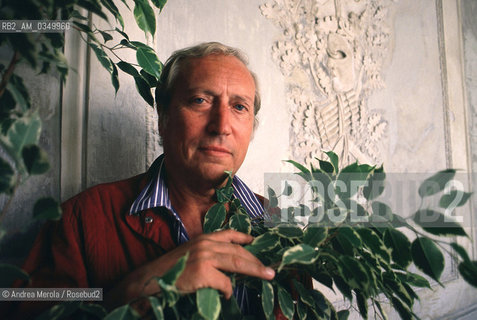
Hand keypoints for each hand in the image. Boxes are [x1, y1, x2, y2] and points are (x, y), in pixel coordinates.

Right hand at [145, 229, 274, 297]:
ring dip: (255, 270)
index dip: (245, 237)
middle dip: (256, 259)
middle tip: (270, 268)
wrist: (151, 278)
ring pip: (238, 262)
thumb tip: (227, 264)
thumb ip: (208, 255)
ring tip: (267, 275)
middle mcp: (206, 244)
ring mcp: (205, 257)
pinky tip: (226, 295)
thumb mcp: (190, 254)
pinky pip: (224, 283)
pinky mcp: (203, 272)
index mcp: (203, 238)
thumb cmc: (170, 269)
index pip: (229, 234)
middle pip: (239, 250)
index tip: (256, 241)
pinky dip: (228, 291)